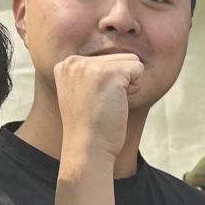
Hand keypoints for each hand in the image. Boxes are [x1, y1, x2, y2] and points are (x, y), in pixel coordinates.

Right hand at [54, 52, 142, 166]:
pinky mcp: (109, 74)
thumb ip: (93, 73)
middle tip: (106, 102)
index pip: (103, 58)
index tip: (95, 100)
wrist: (87, 148)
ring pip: (130, 59)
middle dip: (121, 79)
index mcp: (65, 65)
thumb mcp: (82, 92)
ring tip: (112, 102)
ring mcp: (90, 66)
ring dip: (130, 81)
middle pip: (118, 56)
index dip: (109, 80)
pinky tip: (119, 103)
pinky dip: (136, 87)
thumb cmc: (90, 126)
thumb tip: (125, 61)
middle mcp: (74, 61)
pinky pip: (138, 68)